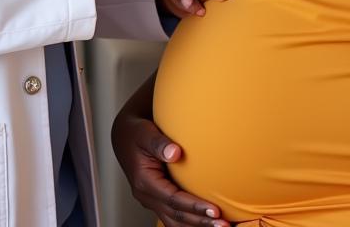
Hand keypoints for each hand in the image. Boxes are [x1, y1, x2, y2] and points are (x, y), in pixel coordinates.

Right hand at [112, 107, 228, 226]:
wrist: (125, 136)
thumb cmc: (137, 132)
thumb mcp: (145, 133)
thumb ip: (158, 143)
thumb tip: (175, 152)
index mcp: (144, 182)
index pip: (173, 200)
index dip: (194, 207)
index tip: (215, 210)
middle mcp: (147, 197)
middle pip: (176, 217)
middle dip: (201, 222)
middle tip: (224, 226)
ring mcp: (152, 201)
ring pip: (176, 222)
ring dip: (197, 226)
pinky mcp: (159, 200)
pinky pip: (175, 218)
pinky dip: (191, 223)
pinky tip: (207, 223)